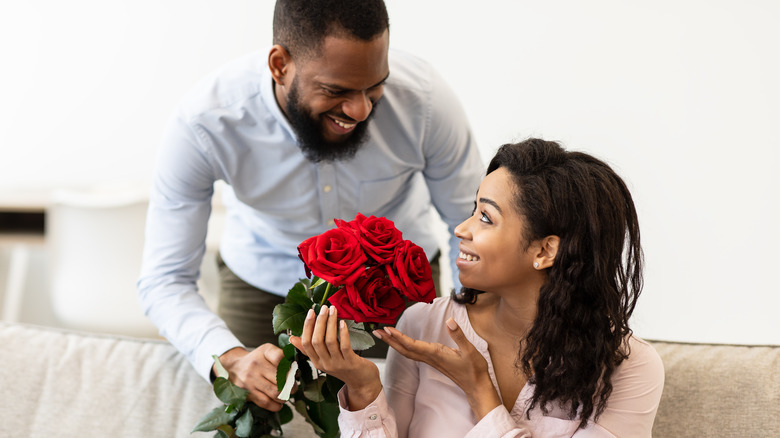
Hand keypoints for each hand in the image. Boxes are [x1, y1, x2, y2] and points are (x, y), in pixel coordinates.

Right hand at [216, 344, 286, 410]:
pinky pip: (265, 403)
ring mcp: (250, 379)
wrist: (235, 366)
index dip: (290, 367)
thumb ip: (283, 358)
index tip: (293, 373)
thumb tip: (296, 372)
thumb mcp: (269, 351)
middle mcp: (256, 364)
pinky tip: (279, 403)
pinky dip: (276, 406)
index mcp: (264, 352)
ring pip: (275, 393)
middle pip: (280, 379)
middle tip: (293, 388)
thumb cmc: (258, 359)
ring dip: (284, 397)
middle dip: (291, 386)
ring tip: (286, 395)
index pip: (280, 358)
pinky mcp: (246, 392)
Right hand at [289, 306, 381, 410]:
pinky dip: (343, 333)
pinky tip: (342, 323)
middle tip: (324, 308)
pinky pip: (344, 346)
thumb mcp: (324, 359)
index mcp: (317, 362)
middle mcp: (325, 364)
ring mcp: (337, 364)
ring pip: (330, 341)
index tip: (311, 311)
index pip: (306, 343)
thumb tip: (291, 338)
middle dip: (319, 322)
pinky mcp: (350, 363)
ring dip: (331, 323)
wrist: (363, 383)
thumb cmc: (344, 367)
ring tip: (333, 310)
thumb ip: (310, 349)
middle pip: (317, 341)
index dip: (307, 326)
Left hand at [374, 318, 500, 419]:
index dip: (399, 337)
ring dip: (395, 343)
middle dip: (390, 340)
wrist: (475, 386)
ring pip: (408, 352)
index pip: (412, 345)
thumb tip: (450, 321)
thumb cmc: (473, 369)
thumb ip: (459, 335)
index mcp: (436, 353)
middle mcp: (430, 357)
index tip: (387, 330)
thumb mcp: (470, 351)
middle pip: (405, 349)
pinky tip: (401, 343)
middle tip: (377, 331)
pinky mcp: (433, 360)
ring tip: (384, 335)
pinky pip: (414, 353)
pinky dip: (404, 346)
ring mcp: (431, 360)